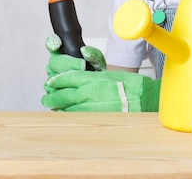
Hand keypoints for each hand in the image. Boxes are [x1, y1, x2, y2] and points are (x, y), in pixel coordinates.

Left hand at [41, 34, 159, 111]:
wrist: (145, 99)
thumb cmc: (131, 86)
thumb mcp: (110, 73)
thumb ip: (92, 74)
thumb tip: (80, 73)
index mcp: (91, 79)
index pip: (67, 78)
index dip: (56, 80)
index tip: (51, 82)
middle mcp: (88, 93)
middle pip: (63, 95)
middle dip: (52, 97)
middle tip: (46, 98)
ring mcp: (91, 107)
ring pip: (68, 108)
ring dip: (58, 107)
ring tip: (53, 107)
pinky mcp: (95, 118)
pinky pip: (77, 117)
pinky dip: (69, 116)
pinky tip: (67, 115)